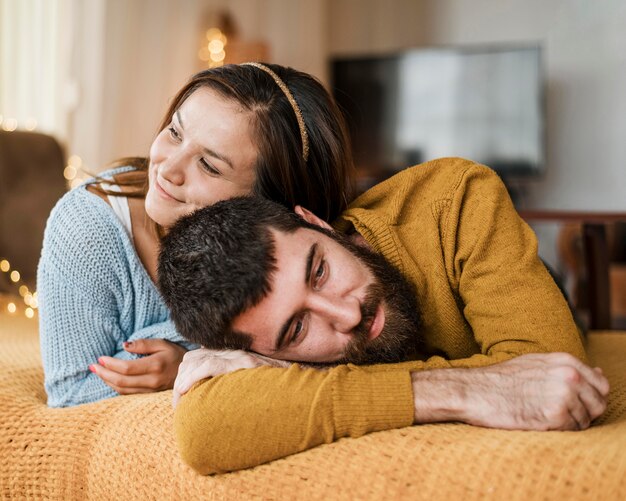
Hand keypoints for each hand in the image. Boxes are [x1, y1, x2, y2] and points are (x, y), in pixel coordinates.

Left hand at [91, 339, 186, 394]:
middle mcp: (152, 381)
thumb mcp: (162, 343)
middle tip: (92, 366)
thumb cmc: (176, 354)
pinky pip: (128, 393)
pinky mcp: (149, 395)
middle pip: (121, 381)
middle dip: (103, 374)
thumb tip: (124, 345)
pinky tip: (109, 379)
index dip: (111, 364)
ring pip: (122, 390)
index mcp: (155, 366)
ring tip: (98, 372)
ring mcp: (150, 390)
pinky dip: (115, 387)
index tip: (100, 358)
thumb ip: (143, 344)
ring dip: (107, 381)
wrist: (189, 372)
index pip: (126, 368)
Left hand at [172, 348, 290, 407]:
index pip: (198, 355)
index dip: (185, 374)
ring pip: (196, 361)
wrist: (302, 383)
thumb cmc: (278, 386)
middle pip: (192, 358)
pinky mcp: (244, 363)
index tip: (182, 395)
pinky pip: (210, 365)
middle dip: (180, 380)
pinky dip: (193, 377)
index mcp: (233, 354)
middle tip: (178, 404)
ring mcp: (239, 356)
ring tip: (180, 403)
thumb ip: (234, 380)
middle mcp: (234, 351)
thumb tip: (216, 395)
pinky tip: (185, 389)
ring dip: (182, 382)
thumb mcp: (251, 381)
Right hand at [411, 352, 609, 430]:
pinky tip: (538, 421)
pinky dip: (558, 431)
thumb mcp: (536, 363)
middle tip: (557, 412)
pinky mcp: (554, 416)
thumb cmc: (501, 379)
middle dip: (583, 412)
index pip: (601, 384)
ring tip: (542, 415)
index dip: (591, 397)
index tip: (576, 402)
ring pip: (585, 420)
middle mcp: (569, 376)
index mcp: (565, 361)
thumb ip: (568, 368)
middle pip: (598, 404)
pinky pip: (571, 431)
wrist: (474, 391)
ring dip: (569, 423)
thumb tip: (599, 373)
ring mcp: (563, 395)